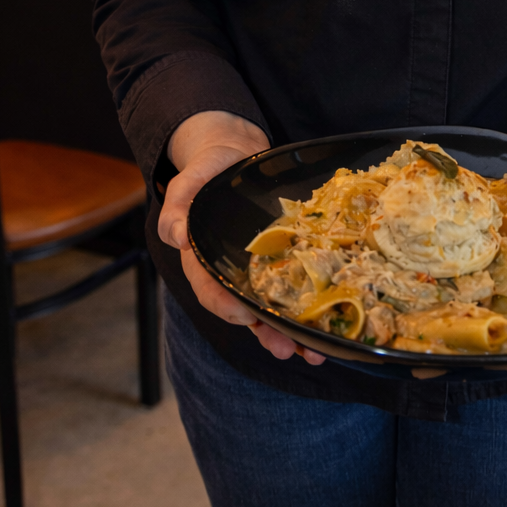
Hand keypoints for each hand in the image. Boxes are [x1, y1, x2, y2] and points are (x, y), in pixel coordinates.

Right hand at [160, 110, 325, 364]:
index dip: (227, 307)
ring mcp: (257, 269)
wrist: (233, 154)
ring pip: (272, 309)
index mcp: (203, 261)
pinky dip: (310, 308)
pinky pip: (295, 288)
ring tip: (313, 353)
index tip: (244, 316)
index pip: (211, 291)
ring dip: (292, 333)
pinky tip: (329, 324)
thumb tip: (178, 235)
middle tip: (286, 350)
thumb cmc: (206, 170)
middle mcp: (231, 272)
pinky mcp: (282, 259)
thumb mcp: (186, 183)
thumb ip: (177, 207)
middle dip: (266, 333)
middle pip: (246, 311)